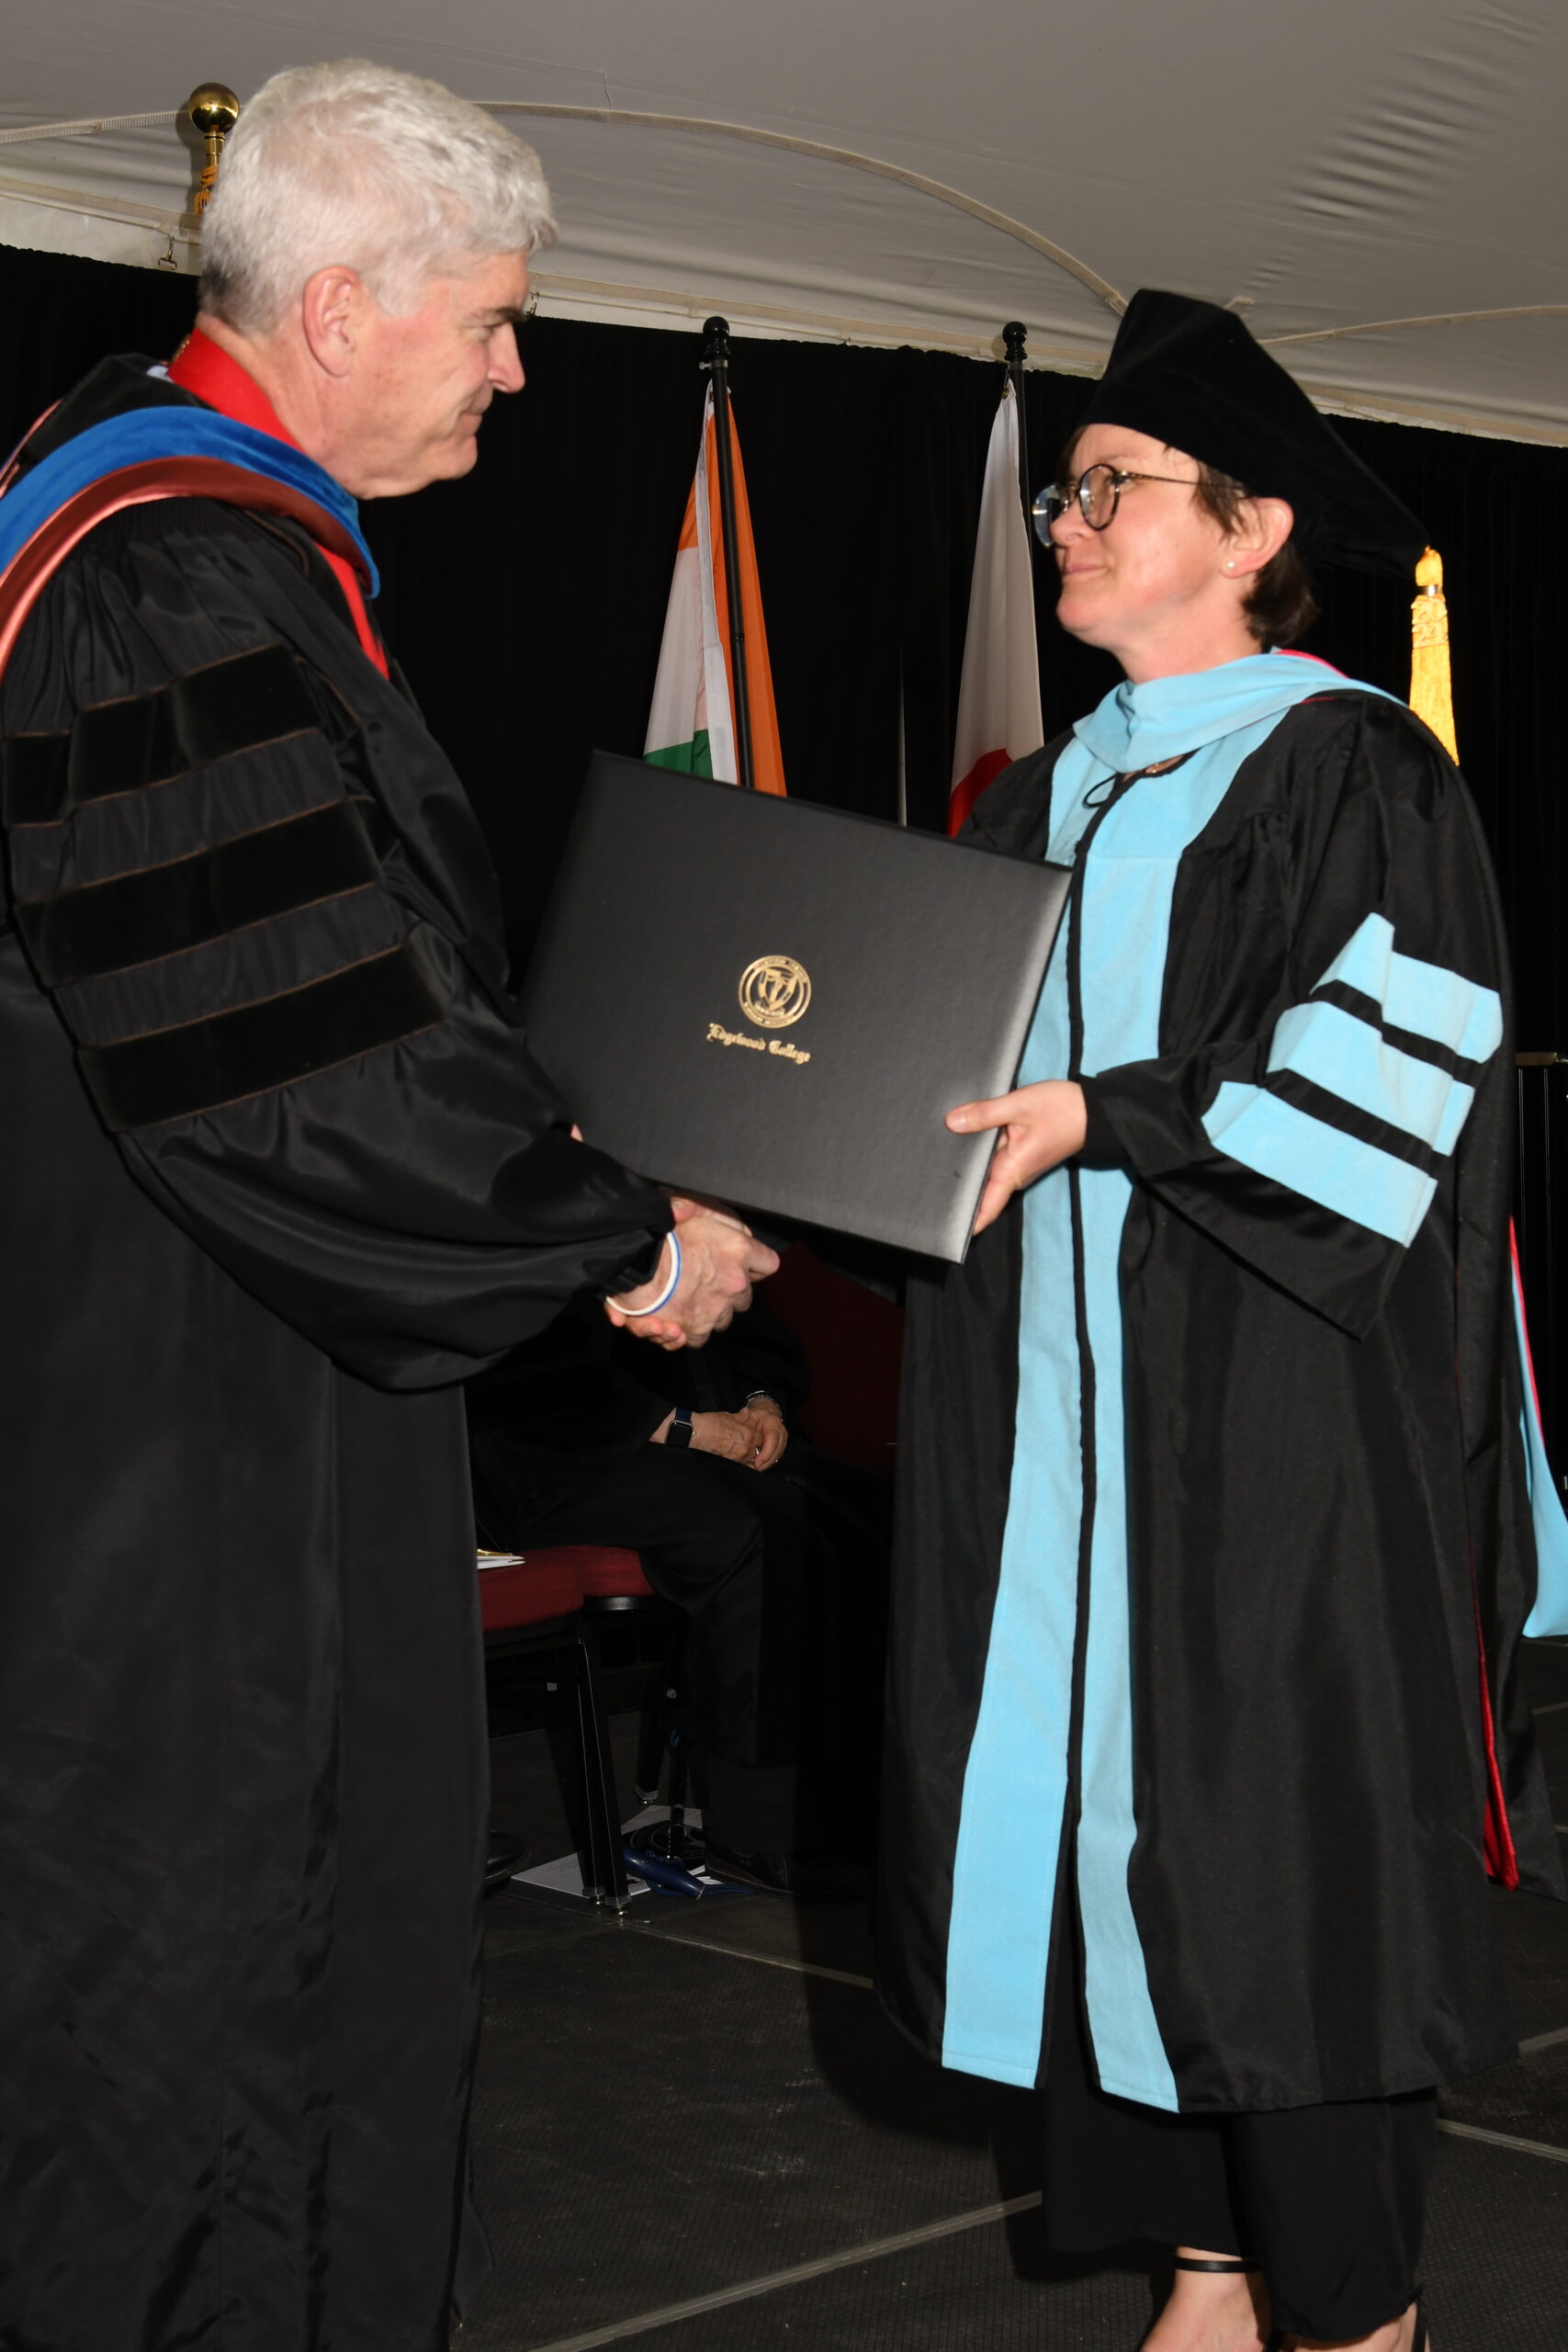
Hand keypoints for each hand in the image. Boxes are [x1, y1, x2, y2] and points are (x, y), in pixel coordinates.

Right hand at [606, 1210, 778, 1349]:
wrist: (631, 1260)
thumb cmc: (656, 1231)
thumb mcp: (683, 1203)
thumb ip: (699, 1210)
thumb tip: (696, 1216)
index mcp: (739, 1249)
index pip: (768, 1264)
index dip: (755, 1266)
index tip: (741, 1266)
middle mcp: (735, 1282)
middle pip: (744, 1297)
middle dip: (727, 1292)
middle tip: (701, 1281)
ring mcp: (717, 1308)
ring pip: (722, 1318)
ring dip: (706, 1312)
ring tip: (682, 1300)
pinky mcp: (696, 1328)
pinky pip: (698, 1337)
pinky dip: (686, 1332)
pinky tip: (671, 1320)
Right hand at [693, 1410, 764, 1461]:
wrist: (696, 1433)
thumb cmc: (710, 1424)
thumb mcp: (728, 1416)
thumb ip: (741, 1416)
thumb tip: (746, 1412)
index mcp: (747, 1434)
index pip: (761, 1438)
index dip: (755, 1436)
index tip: (750, 1435)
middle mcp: (745, 1447)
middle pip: (755, 1450)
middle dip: (751, 1447)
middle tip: (742, 1442)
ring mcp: (737, 1457)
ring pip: (748, 1459)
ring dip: (744, 1455)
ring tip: (734, 1448)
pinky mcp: (729, 1463)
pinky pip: (738, 1464)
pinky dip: (736, 1460)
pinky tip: (729, 1454)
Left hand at [739, 1402, 788, 1469]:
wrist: (766, 1415)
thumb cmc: (758, 1416)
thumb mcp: (749, 1416)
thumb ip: (745, 1422)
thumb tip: (741, 1427)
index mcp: (774, 1424)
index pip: (772, 1441)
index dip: (765, 1454)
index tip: (756, 1463)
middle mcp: (781, 1433)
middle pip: (776, 1452)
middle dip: (764, 1463)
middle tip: (752, 1467)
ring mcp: (782, 1441)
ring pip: (776, 1457)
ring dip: (765, 1464)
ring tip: (752, 1466)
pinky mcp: (780, 1448)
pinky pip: (774, 1458)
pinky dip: (766, 1463)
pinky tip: (756, 1464)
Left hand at [947, 1080, 1087, 1234]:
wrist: (1093, 1111)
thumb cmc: (1062, 1110)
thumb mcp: (1020, 1105)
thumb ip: (986, 1114)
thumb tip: (952, 1122)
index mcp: (1012, 1170)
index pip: (987, 1208)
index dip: (966, 1221)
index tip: (945, 1227)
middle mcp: (1013, 1174)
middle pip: (980, 1191)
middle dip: (956, 1190)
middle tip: (926, 1183)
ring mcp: (1017, 1165)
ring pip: (985, 1173)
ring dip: (966, 1169)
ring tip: (933, 1160)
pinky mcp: (1019, 1154)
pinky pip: (994, 1159)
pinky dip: (978, 1154)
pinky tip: (959, 1141)